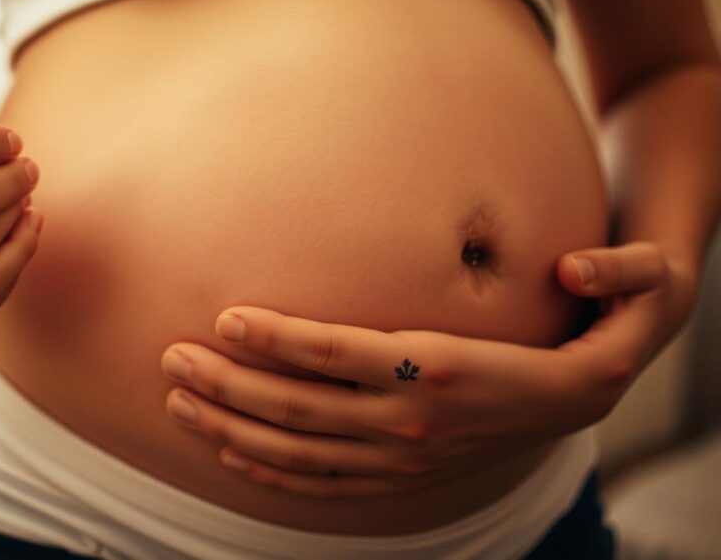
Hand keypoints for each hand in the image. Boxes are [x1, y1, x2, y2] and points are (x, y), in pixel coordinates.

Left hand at [159, 241, 699, 496]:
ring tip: (178, 401)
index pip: (330, 350)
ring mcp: (398, 458)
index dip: (271, 337)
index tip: (221, 317)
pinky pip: (319, 482)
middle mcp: (408, 419)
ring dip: (230, 425)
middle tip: (170, 358)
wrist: (570, 400)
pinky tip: (227, 453)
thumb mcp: (467, 308)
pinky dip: (268, 469)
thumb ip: (408, 290)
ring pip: (294, 448)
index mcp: (427, 364)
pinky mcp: (395, 479)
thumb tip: (366, 257)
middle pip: (295, 404)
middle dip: (225, 383)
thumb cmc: (512, 336)